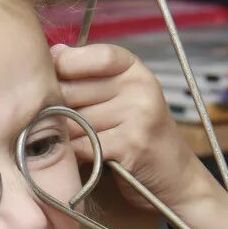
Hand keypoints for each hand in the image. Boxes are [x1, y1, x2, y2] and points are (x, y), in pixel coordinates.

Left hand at [52, 43, 227, 228]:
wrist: (176, 177)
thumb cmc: (138, 135)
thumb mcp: (121, 96)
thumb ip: (89, 75)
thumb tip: (54, 51)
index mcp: (135, 69)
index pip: (95, 57)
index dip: (66, 65)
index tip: (51, 79)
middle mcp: (141, 87)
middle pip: (74, 90)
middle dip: (57, 109)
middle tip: (60, 123)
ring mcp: (139, 115)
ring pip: (73, 121)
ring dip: (64, 136)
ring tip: (74, 142)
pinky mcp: (132, 145)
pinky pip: (82, 145)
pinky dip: (74, 155)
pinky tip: (81, 157)